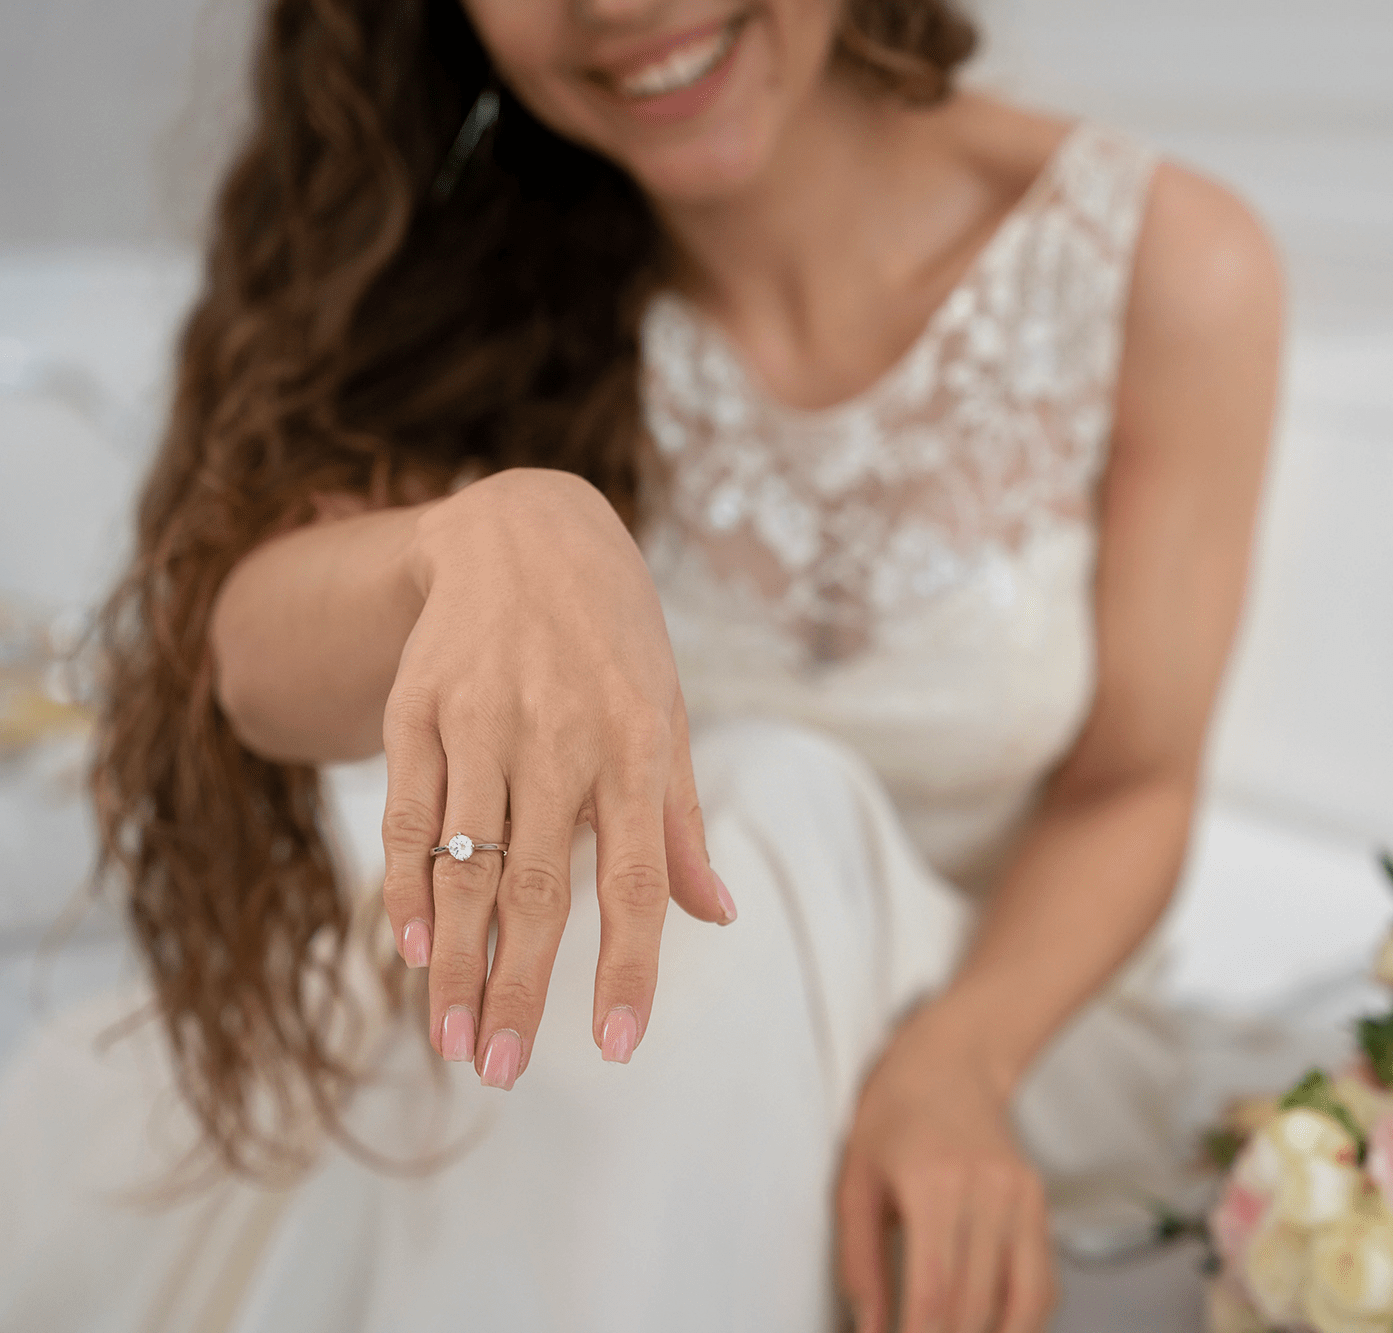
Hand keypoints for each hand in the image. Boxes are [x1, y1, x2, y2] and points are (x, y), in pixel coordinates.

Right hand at [379, 467, 732, 1089]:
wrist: (527, 531)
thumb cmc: (616, 643)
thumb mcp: (669, 717)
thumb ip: (682, 824)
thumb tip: (718, 917)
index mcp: (639, 749)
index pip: (637, 881)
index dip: (628, 966)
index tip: (619, 1046)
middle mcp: (561, 739)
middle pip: (539, 888)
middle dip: (520, 988)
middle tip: (500, 1071)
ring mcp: (483, 722)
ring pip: (465, 864)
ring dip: (455, 962)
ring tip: (452, 1039)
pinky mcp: (419, 709)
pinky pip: (406, 816)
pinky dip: (406, 888)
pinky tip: (410, 950)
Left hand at [837, 1008, 1057, 1332]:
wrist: (951, 1059)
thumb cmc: (896, 1113)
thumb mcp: (855, 1183)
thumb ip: (859, 1262)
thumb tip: (868, 1327)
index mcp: (933, 1185)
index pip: (933, 1293)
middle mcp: (987, 1192)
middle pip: (975, 1307)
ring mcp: (1021, 1198)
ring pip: (1022, 1303)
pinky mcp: (1039, 1204)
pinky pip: (1043, 1282)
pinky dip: (1025, 1320)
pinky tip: (997, 1329)